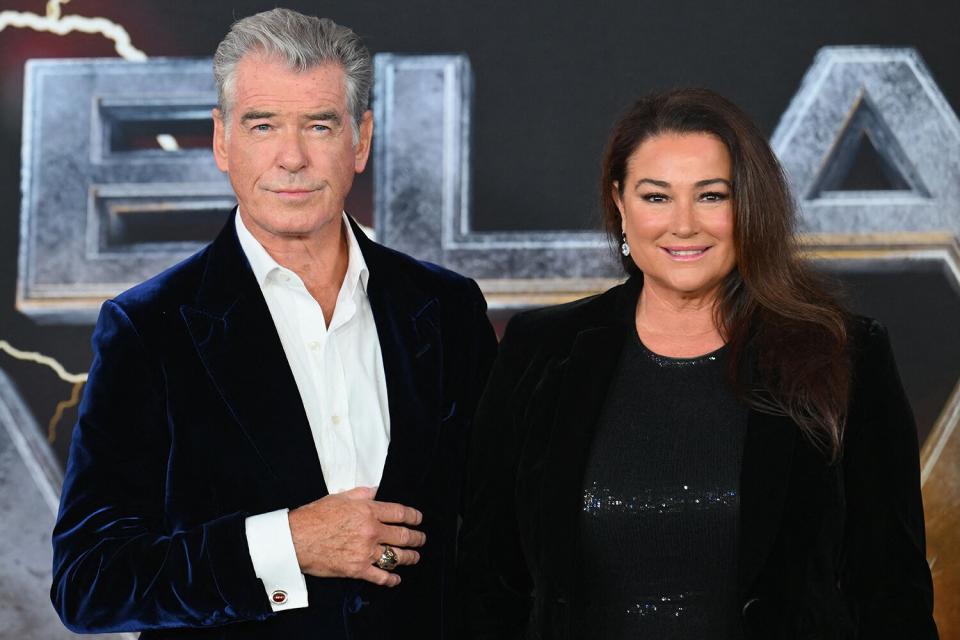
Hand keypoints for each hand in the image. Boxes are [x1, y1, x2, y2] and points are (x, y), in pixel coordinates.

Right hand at [288, 486, 425, 586]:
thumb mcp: (338, 497)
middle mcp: (371, 531)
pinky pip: (381, 576)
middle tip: (421, 539)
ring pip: (396, 556)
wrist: (296, 539)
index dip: (413, 516)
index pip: (399, 513)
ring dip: (409, 557)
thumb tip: (375, 491)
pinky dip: (391, 579)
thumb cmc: (314, 517)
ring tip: (414, 557)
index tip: (418, 519)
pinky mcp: (357, 569)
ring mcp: (366, 551)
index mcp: (367, 511)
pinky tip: (396, 579)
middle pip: (403, 535)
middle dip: (416, 538)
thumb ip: (360, 494)